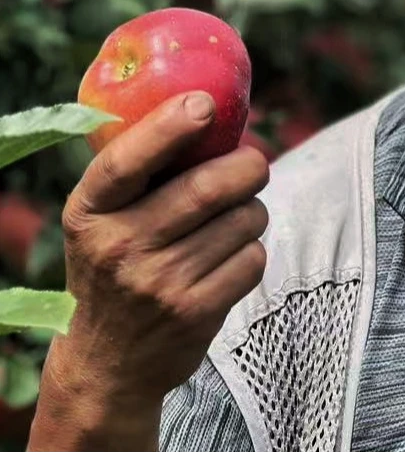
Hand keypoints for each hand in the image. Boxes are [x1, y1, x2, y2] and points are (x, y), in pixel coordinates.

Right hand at [28, 91, 268, 450]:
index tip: (204, 104)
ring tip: (233, 218)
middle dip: (248, 166)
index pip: (126, 162)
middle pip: (209, 187)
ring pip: (242, 219)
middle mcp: (119, 246)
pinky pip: (252, 257)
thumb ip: (140, 169)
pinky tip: (228, 257)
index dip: (169, 127)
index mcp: (90, 211)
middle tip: (253, 164)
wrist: (107, 362)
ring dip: (251, 211)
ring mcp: (157, 283)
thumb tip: (207, 106)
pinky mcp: (195, 311)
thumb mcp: (102, 217)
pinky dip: (251, 250)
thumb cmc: (115, 264)